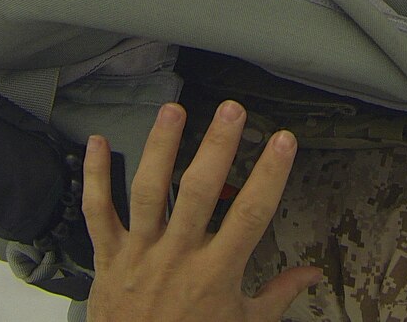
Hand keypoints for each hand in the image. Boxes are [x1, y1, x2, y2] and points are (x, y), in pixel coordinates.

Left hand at [83, 100, 322, 321]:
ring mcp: (141, 252)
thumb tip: (312, 275)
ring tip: (173, 110)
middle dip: (216, 148)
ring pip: (149, 192)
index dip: (270, 175)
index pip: (251, 215)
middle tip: (232, 111)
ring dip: (160, 148)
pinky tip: (96, 143)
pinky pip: (98, 212)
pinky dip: (94, 178)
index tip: (283, 141)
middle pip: (199, 193)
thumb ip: (277, 295)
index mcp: (216, 272)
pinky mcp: (109, 256)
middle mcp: (178, 256)